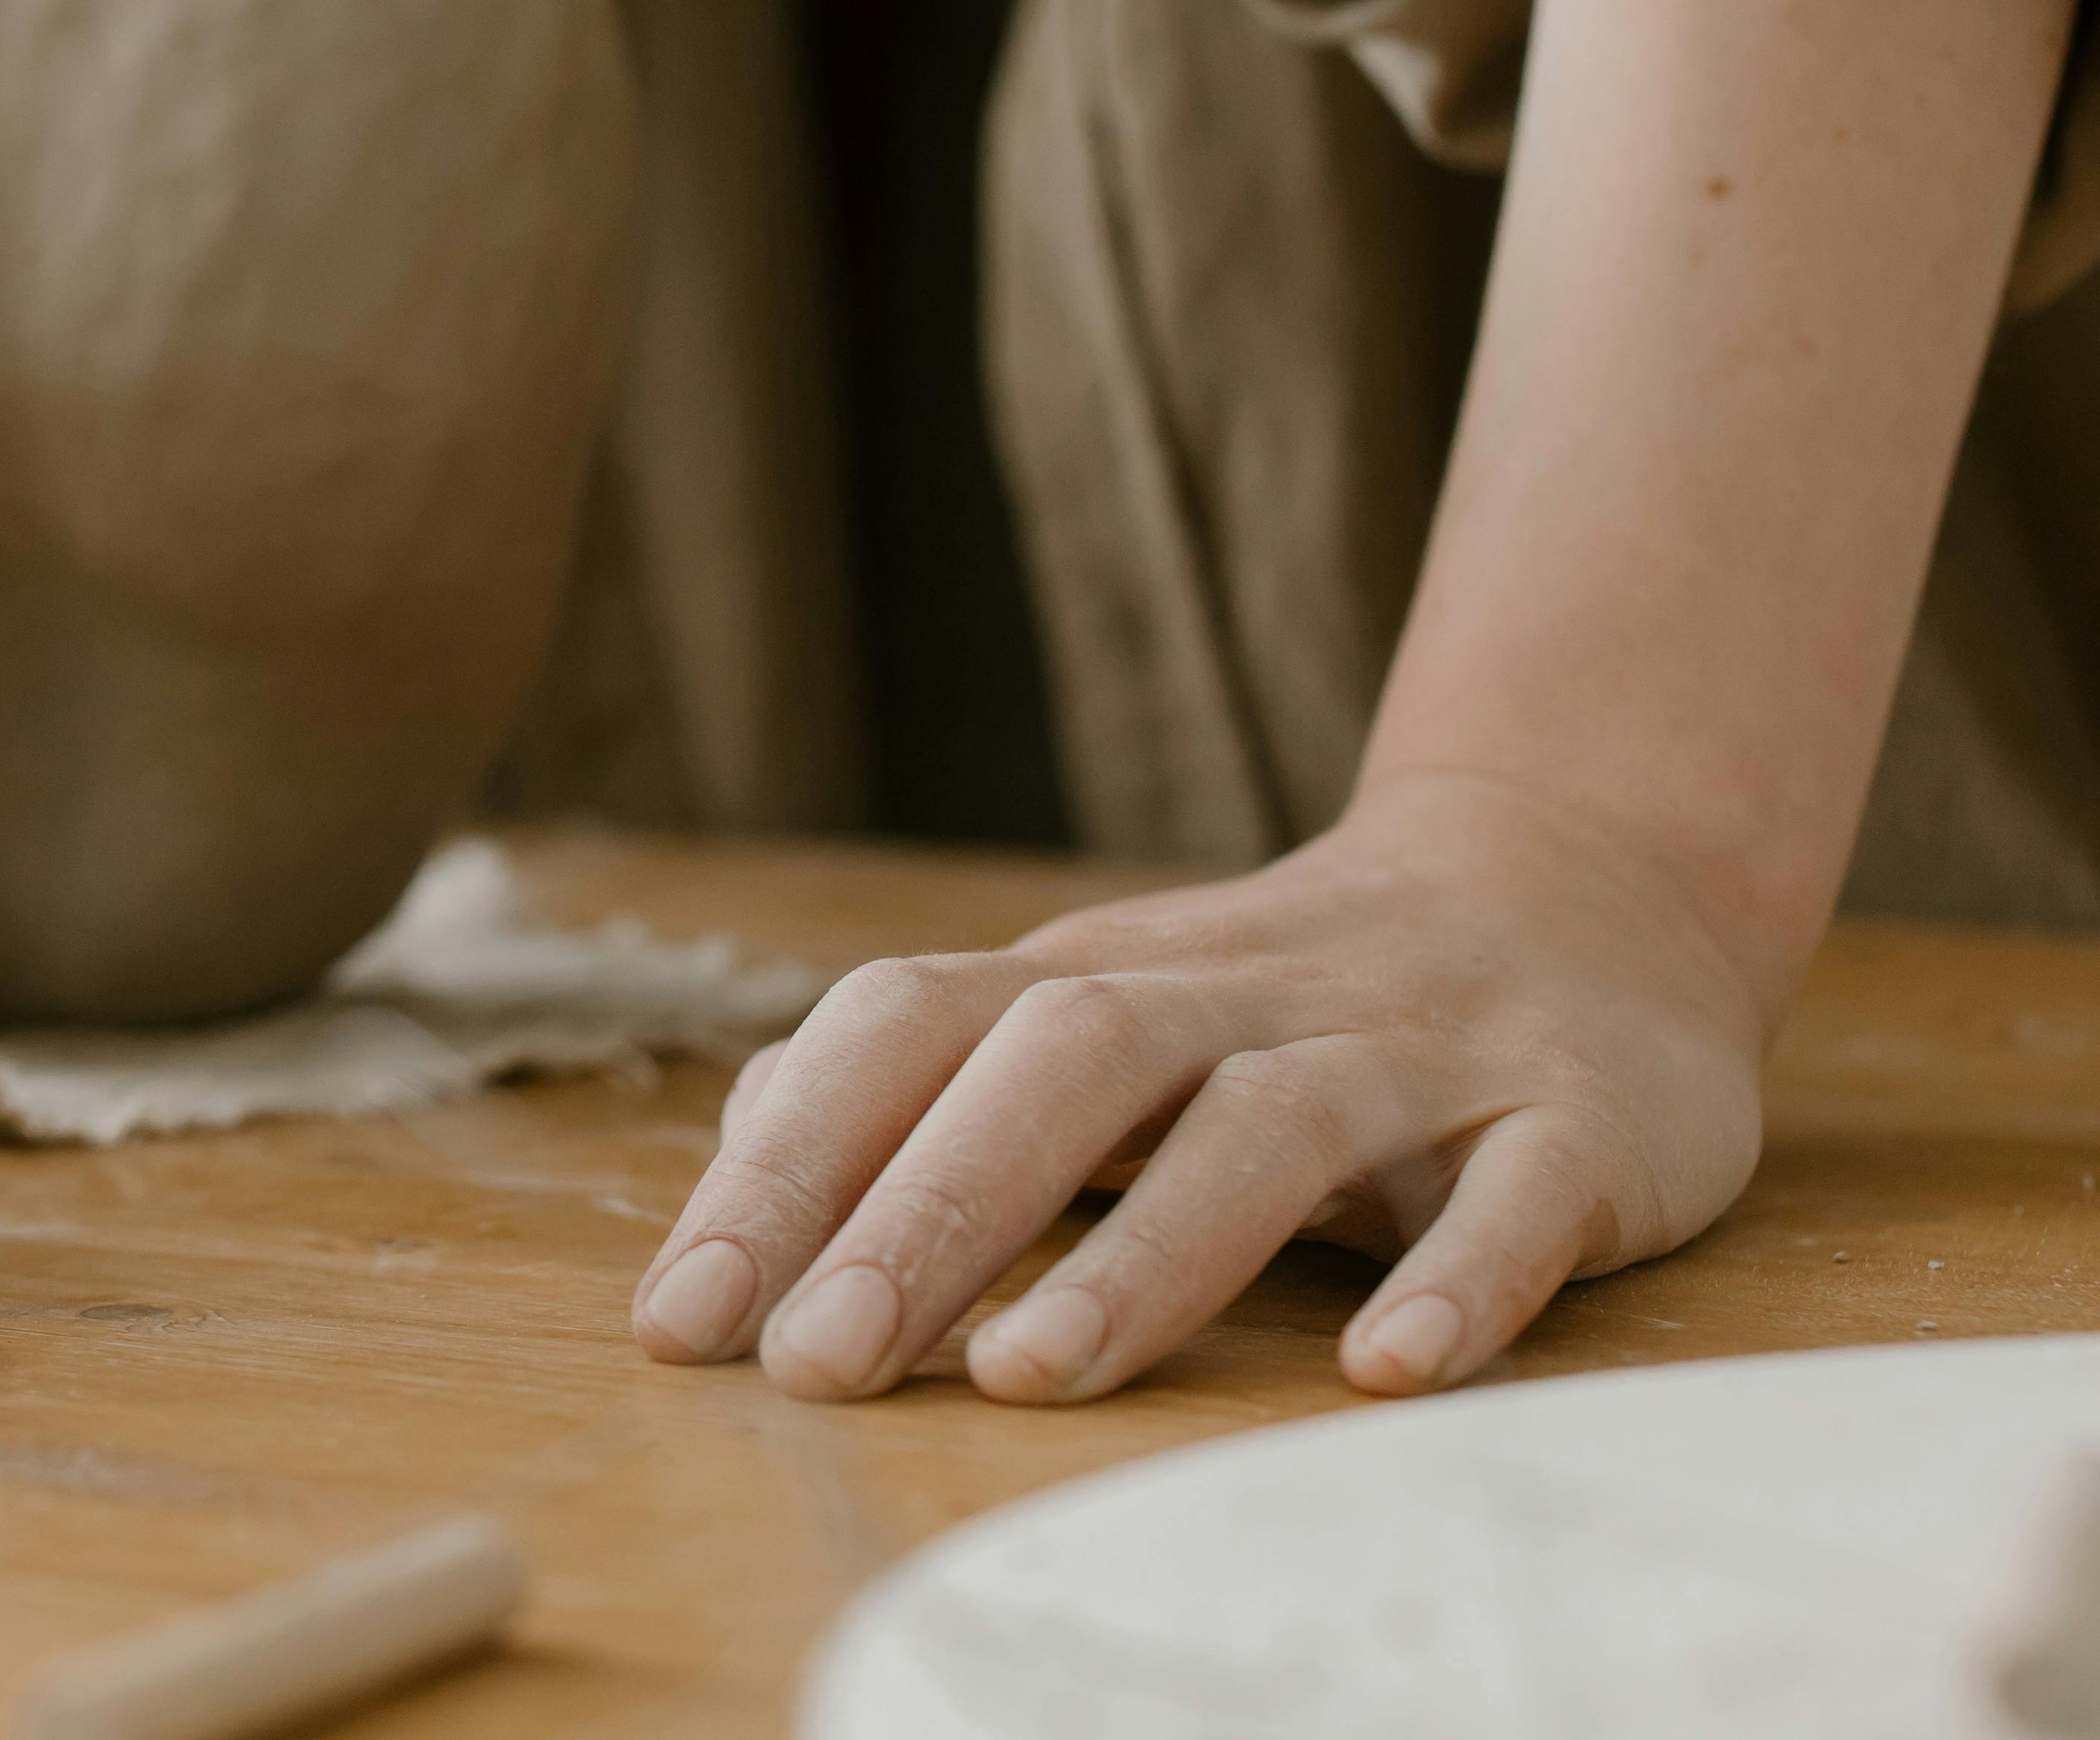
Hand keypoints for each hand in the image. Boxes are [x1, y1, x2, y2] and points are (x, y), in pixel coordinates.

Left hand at [625, 772, 1776, 1405]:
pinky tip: (1384, 1367)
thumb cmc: (1272, 1002)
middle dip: (924, 1210)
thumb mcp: (1088, 1018)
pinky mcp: (1572, 1120)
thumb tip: (744, 1168)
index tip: (683, 1321)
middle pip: (1059, 1063)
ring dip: (1143, 1255)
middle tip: (815, 1361)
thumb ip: (924, 1085)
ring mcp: (1411, 1052)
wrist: (1577, 883)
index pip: (905, 1031)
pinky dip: (1454, 1281)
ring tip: (1029, 1376)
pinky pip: (1515, 1196)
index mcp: (1094, 980)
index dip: (786, 1166)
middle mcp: (1234, 996)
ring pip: (1264, 1128)